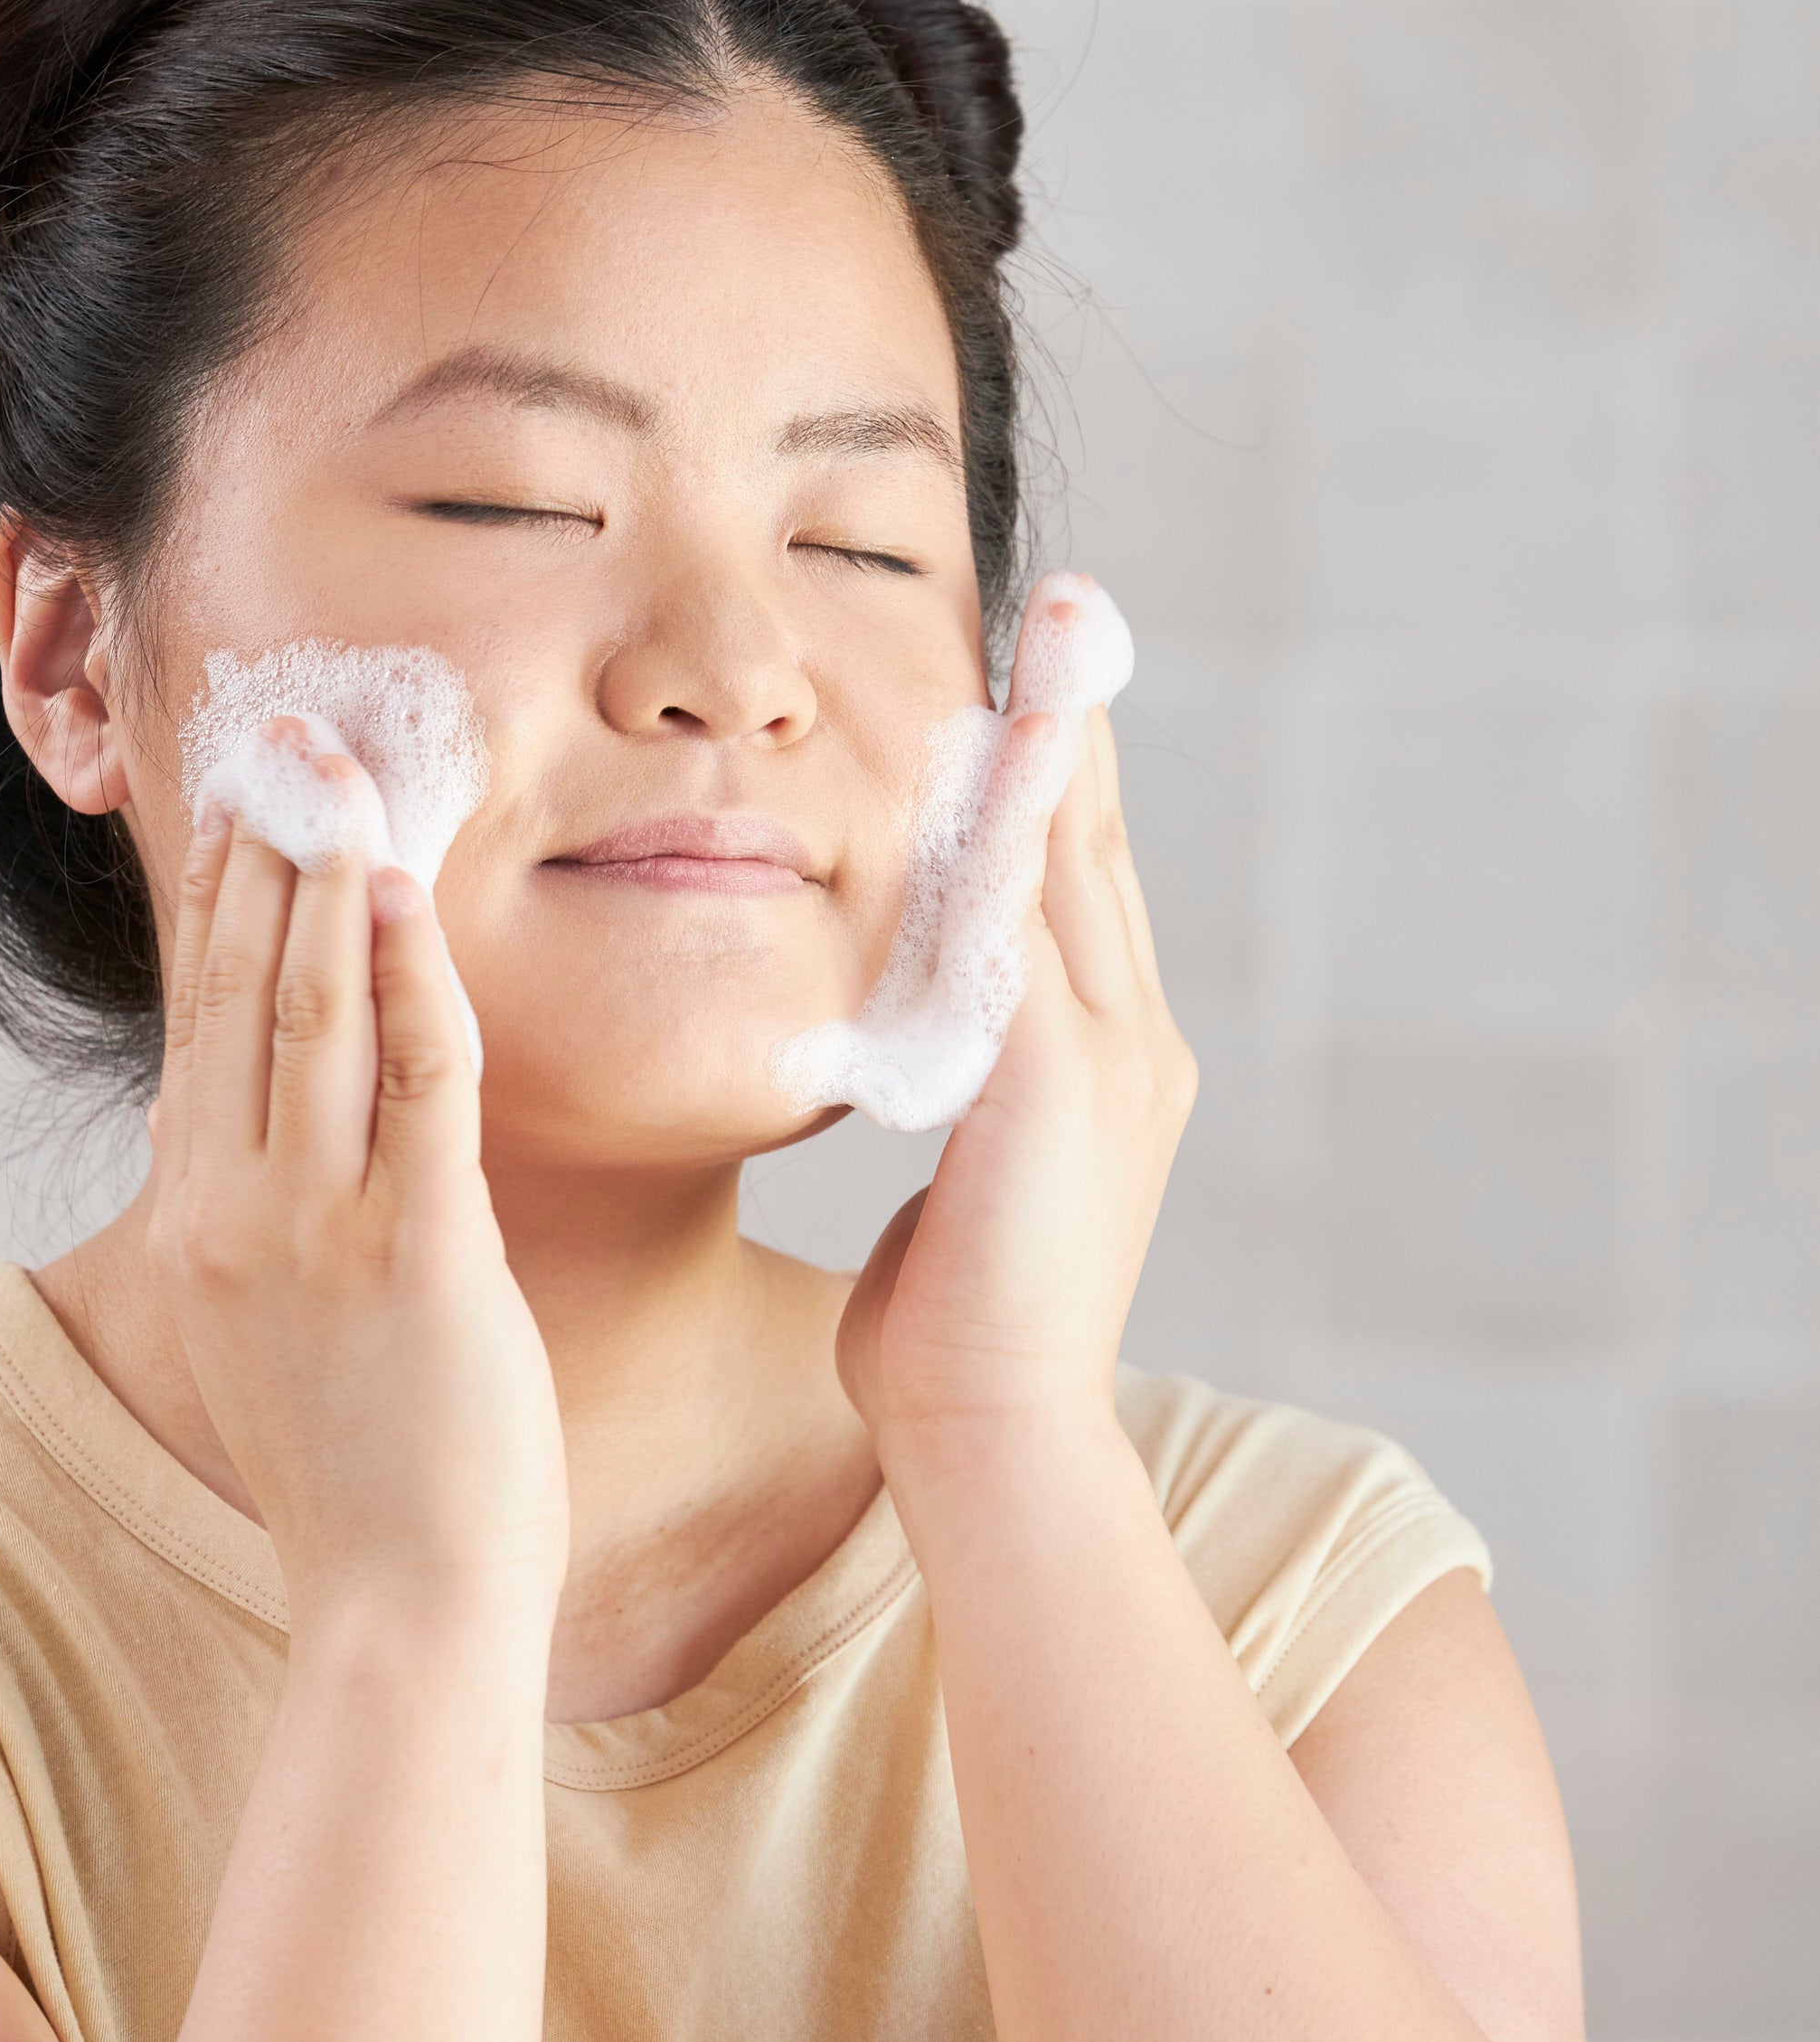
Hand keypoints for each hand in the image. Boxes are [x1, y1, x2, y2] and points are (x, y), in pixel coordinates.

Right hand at [143, 729, 569, 1636]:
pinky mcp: (413, 1256)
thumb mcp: (260, 1320)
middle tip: (287, 728)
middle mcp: (233, 1210)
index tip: (239, 788)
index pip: (201, 1016)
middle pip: (243, 988)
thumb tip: (217, 1113)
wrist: (400, 1606)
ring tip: (343, 771)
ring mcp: (314, 1232)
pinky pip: (413, 1085)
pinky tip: (409, 892)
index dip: (220, 890)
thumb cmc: (359, 1466)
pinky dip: (409, 978)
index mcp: (199, 1217)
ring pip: (313, 1013)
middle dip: (267, 845)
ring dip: (329, 878)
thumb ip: (240, 1209)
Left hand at [834, 591, 1197, 1473]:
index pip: (1088, 883)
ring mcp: (1113, 1065)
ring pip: (1079, 867)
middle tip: (1068, 599)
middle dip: (1083, 715)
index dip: (1069, 771)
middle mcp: (1134, 1045)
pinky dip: (1017, 837)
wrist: (993, 1442)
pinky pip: (1028, 930)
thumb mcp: (960, 1185)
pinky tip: (995, 756)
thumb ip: (953, 1101)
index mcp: (1115, 1064)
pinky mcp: (1055, 1090)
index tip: (1046, 672)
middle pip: (1103, 843)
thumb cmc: (950, 1335)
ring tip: (1049, 633)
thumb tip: (906, 1060)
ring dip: (1059, 741)